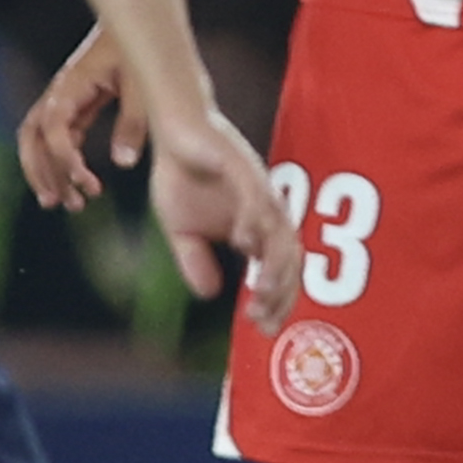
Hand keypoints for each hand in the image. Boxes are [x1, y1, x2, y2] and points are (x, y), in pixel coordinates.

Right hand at [17, 23, 130, 209]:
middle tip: (62, 204)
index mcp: (72, 87)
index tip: (89, 184)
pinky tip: (75, 181)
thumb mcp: (145, 87)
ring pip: (36, 141)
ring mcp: (62, 99)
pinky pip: (55, 138)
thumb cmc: (143, 51)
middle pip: (31, 139)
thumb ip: (134, 123)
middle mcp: (58, 94)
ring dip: (45, 172)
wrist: (137, 22)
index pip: (55, 131)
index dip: (66, 161)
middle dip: (41, 173)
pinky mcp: (73, 104)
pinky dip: (60, 161)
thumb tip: (124, 164)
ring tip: (65, 202)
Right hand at [134, 96, 300, 329]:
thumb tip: (209, 294)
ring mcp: (259, 190)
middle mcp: (268, 212)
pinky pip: (255, 199)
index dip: (274, 301)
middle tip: (262, 318)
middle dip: (279, 291)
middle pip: (289, 257)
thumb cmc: (182, 177)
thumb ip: (195, 261)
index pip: (278, 270)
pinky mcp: (243, 168)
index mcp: (258, 228)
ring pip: (279, 233)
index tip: (261, 329)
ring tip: (261, 290)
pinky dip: (253, 222)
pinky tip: (243, 244)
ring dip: (274, 264)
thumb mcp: (181, 231)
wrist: (173, 133)